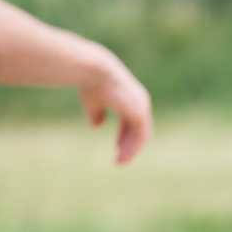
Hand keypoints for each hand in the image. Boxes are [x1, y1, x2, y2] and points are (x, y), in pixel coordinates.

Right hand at [77, 49, 151, 163]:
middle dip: (128, 144)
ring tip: (120, 162)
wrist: (95, 70)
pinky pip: (141, 136)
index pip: (131, 121)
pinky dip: (133, 148)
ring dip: (131, 150)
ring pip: (141, 135)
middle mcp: (139, 102)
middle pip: (137, 129)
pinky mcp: (140, 113)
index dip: (124, 134)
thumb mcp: (92, 102)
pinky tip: (123, 156)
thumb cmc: (91, 82)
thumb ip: (96, 114)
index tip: (117, 146)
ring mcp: (141, 107)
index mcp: (129, 98)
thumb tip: (96, 126)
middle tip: (119, 157)